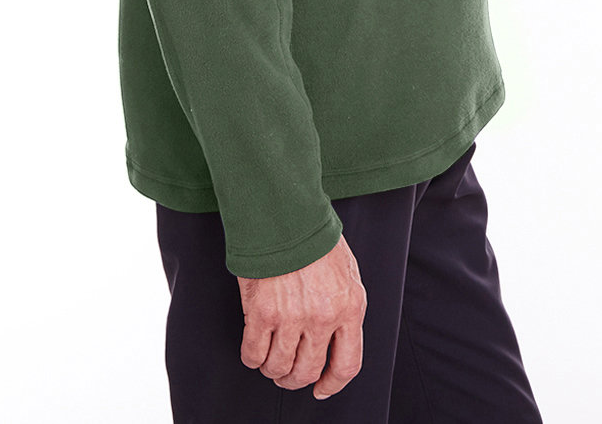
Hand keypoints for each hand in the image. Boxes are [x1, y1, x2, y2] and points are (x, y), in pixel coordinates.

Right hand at [236, 233, 366, 399]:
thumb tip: (335, 341)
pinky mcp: (262, 312)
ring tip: (270, 360)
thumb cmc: (314, 237)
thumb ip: (344, 308)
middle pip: (308, 371)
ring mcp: (292, 316)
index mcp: (350, 307)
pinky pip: (253, 353)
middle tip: (287, 374)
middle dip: (295, 379)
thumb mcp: (346, 273)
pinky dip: (252, 358)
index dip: (332, 384)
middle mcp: (323, 317)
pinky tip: (254, 349)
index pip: (347, 365)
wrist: (285, 212)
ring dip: (272, 369)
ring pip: (279, 367)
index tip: (321, 389)